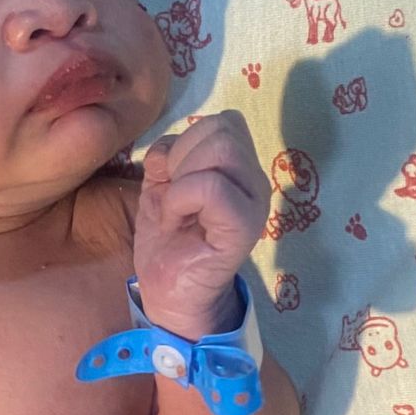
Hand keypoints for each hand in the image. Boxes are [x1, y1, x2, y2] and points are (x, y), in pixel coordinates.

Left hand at [133, 109, 270, 333]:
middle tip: (175, 198)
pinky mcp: (245, 226)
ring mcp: (254, 202)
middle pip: (222, 130)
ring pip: (220, 150)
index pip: (222, 122)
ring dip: (181, 181)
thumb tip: (167, 150)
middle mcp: (253, 179)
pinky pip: (211, 186)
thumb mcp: (161, 185)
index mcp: (238, 166)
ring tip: (177, 213)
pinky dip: (181, 200)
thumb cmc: (169, 240)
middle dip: (183, 158)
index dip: (186, 143)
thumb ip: (168, 156)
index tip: (173, 180)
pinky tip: (177, 224)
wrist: (170, 292)